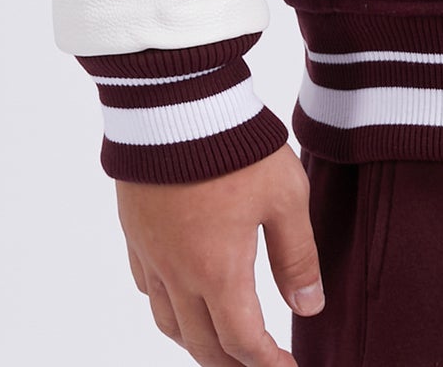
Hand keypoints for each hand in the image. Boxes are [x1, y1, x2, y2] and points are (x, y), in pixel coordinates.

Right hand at [117, 141, 324, 365]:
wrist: (176, 102)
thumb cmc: (236, 144)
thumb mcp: (285, 196)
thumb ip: (297, 256)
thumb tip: (308, 307)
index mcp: (218, 271)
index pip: (242, 343)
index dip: (267, 365)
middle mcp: (178, 273)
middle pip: (202, 345)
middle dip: (233, 364)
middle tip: (259, 364)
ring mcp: (151, 253)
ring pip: (168, 323)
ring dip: (197, 343)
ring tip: (223, 344)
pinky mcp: (134, 231)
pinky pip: (148, 288)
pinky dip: (168, 308)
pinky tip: (183, 297)